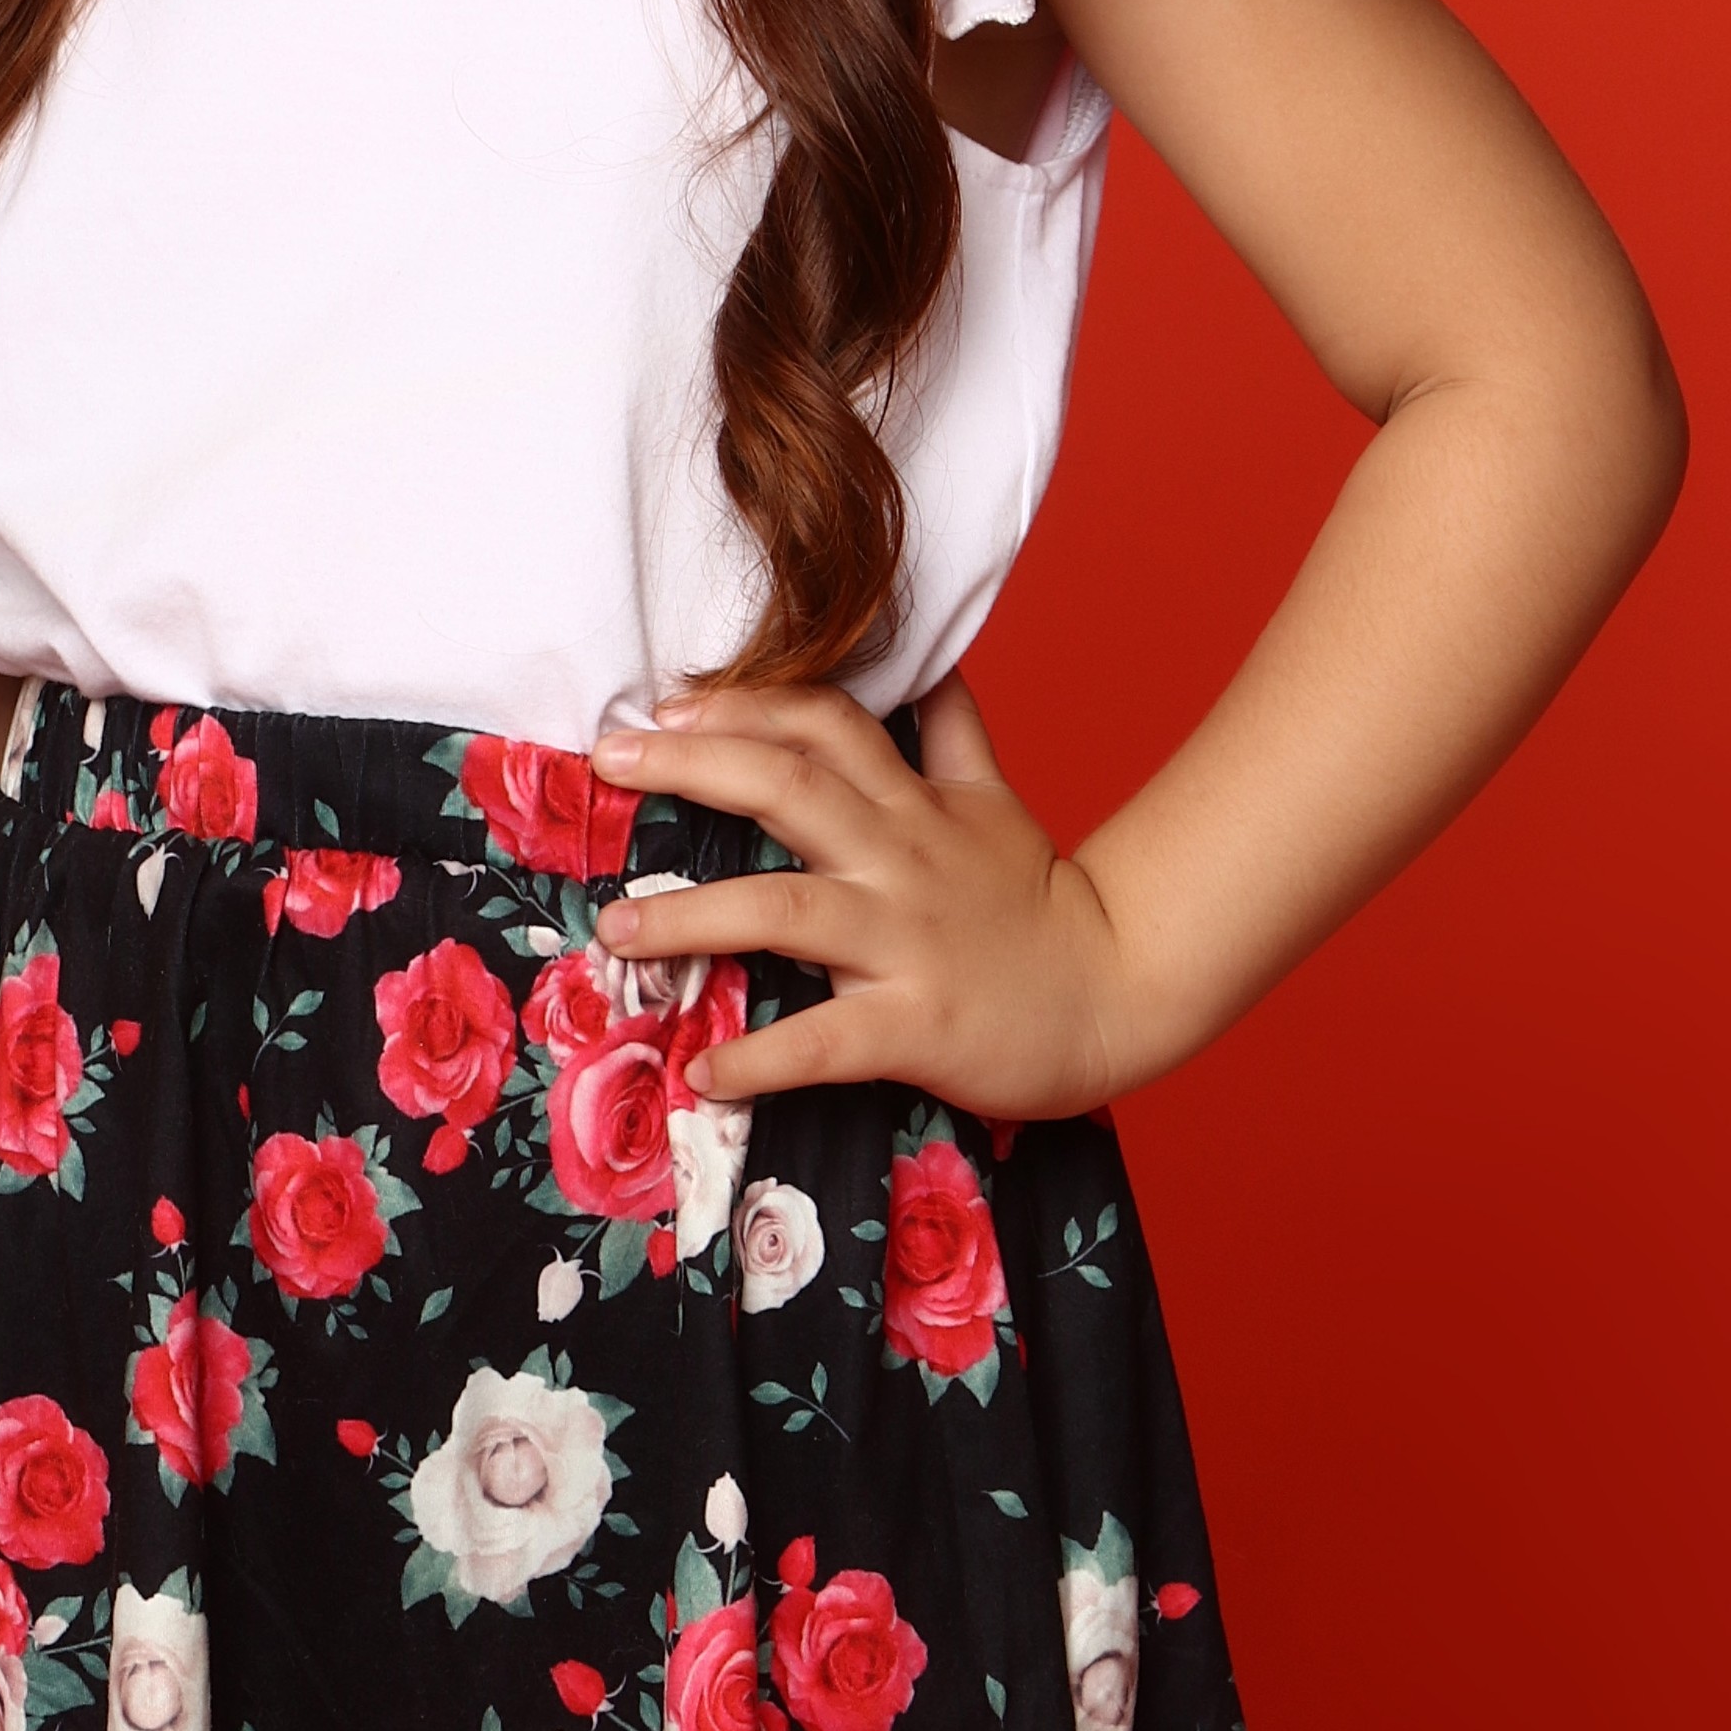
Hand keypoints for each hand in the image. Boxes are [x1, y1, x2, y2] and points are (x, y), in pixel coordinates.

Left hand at [588, 673, 1130, 1117]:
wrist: (1122, 990)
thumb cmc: (1038, 901)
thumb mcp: (997, 800)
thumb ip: (954, 731)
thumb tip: (932, 662)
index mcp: (912, 804)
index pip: (823, 724)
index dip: (744, 703)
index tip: (669, 703)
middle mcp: (901, 856)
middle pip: (787, 786)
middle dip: (690, 764)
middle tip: (608, 759)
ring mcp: (906, 940)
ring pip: (784, 908)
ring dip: (690, 917)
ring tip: (616, 927)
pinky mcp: (917, 1023)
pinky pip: (825, 1039)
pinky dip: (760, 1057)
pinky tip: (702, 1069)